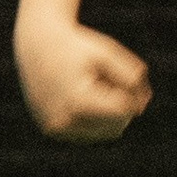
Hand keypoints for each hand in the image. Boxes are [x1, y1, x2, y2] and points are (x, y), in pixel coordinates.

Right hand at [16, 16, 152, 142]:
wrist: (35, 44)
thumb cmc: (77, 46)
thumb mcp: (108, 53)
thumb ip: (131, 77)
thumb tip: (141, 108)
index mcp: (78, 102)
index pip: (125, 111)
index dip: (132, 94)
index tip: (121, 75)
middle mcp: (64, 121)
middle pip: (117, 126)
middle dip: (121, 105)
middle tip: (107, 78)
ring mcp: (56, 129)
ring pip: (105, 133)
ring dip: (110, 114)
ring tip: (95, 86)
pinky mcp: (52, 130)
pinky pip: (88, 132)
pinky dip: (94, 118)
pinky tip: (83, 95)